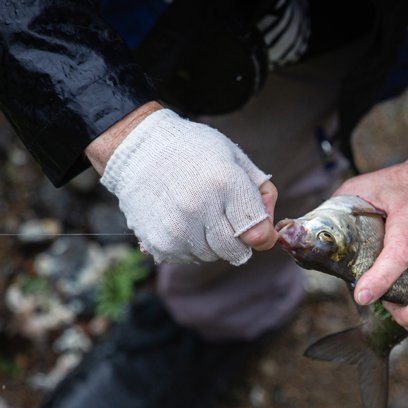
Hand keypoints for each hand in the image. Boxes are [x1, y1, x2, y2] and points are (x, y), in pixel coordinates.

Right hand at [86, 102, 277, 264]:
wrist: (139, 149)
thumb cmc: (193, 151)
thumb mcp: (234, 157)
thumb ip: (261, 193)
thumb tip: (269, 233)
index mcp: (224, 182)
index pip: (257, 231)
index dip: (262, 232)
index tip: (257, 227)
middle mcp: (200, 208)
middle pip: (236, 251)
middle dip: (238, 240)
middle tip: (227, 220)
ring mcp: (177, 228)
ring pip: (212, 256)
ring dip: (213, 243)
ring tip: (200, 215)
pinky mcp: (159, 243)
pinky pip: (189, 258)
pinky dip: (190, 245)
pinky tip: (182, 221)